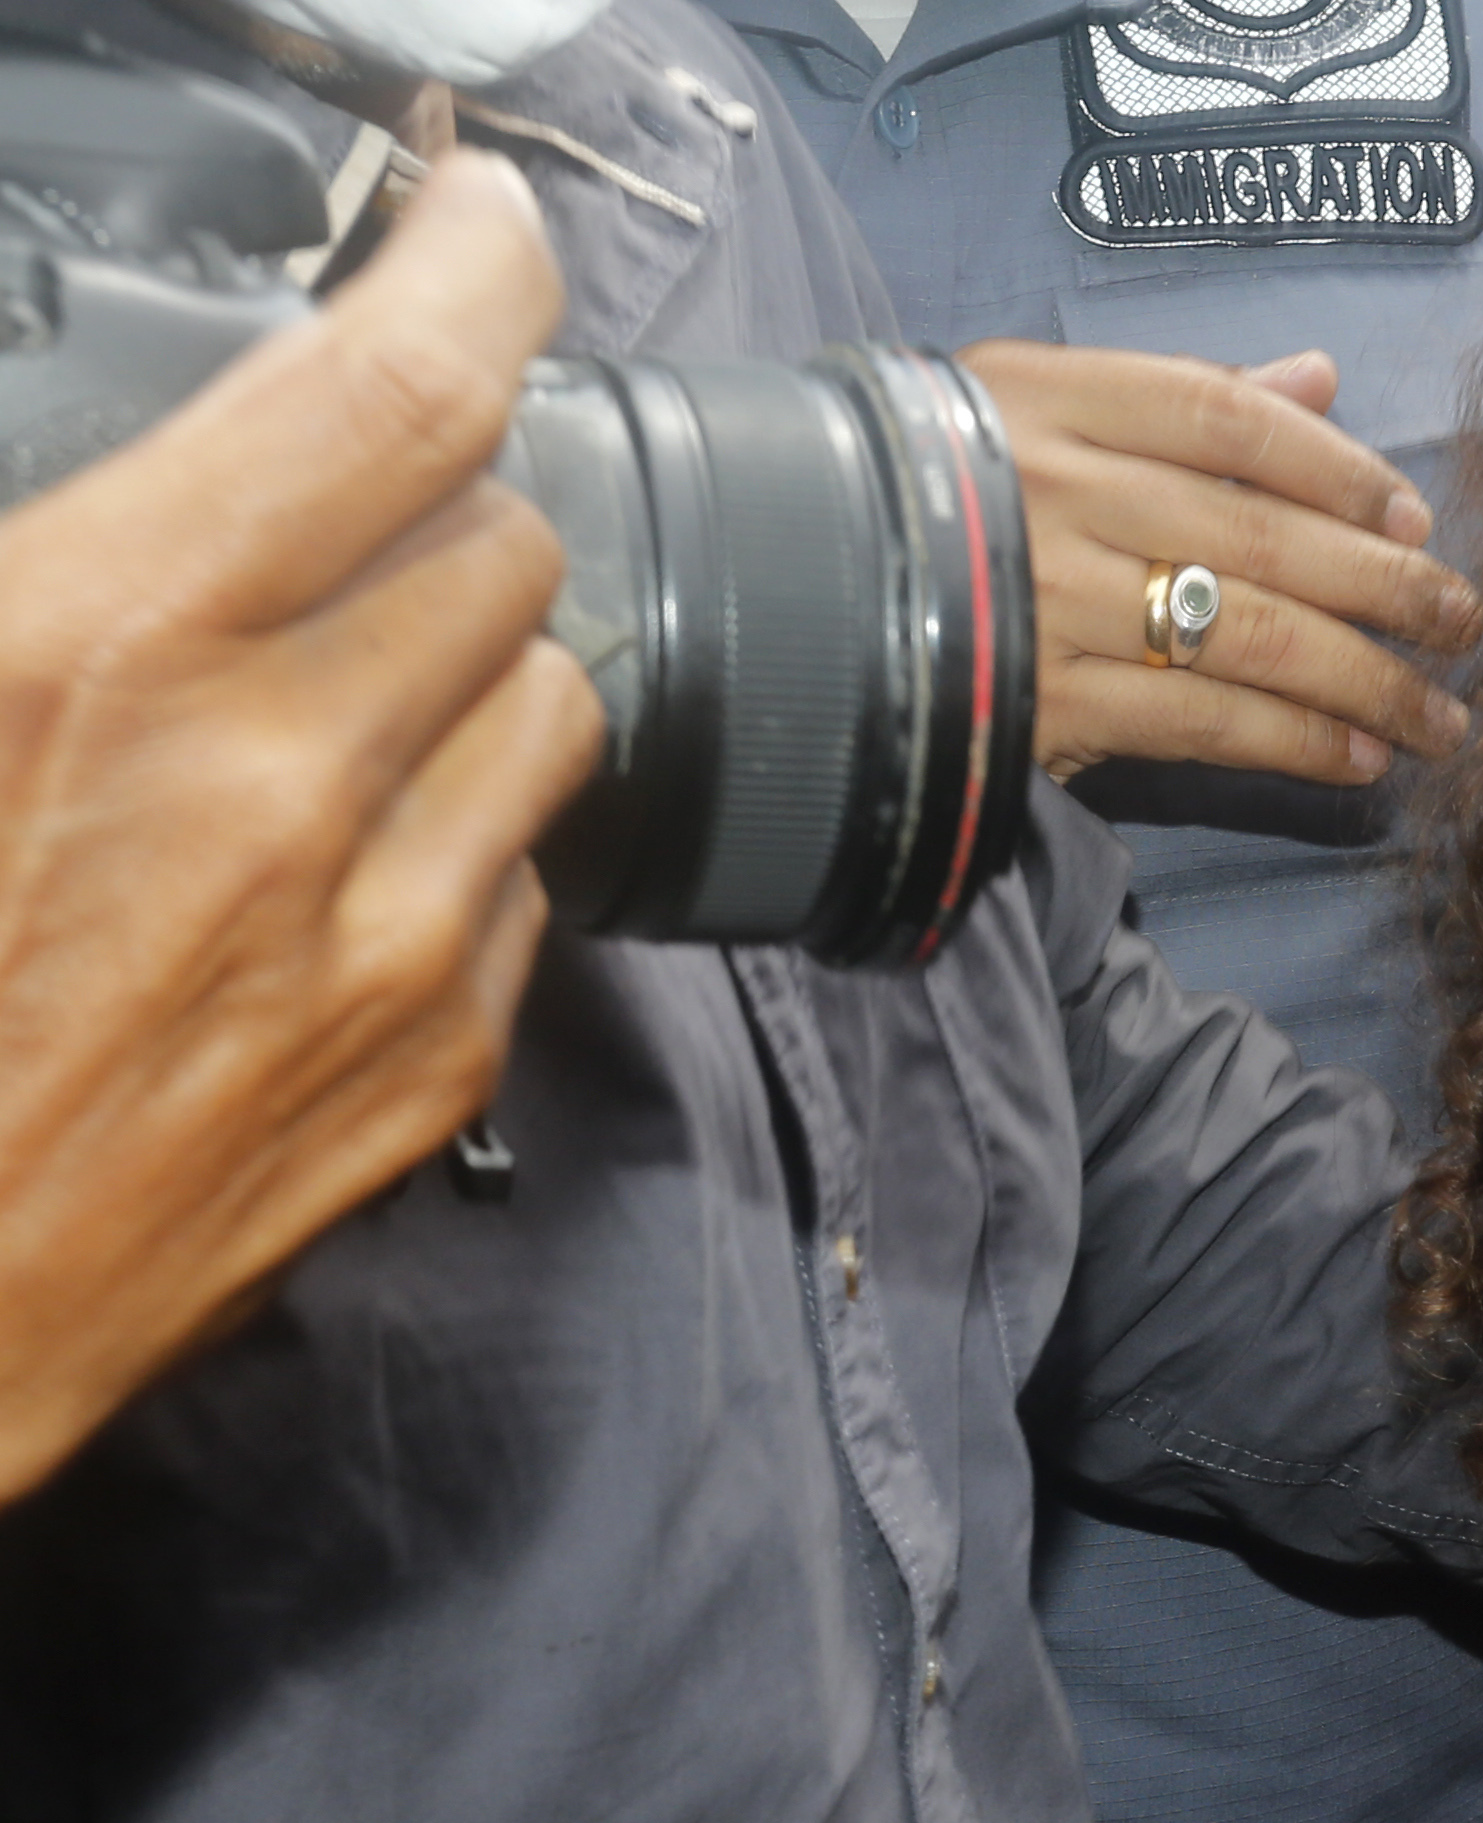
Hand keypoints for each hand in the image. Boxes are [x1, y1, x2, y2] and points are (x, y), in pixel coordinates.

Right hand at [0, 151, 594, 1503]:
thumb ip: (61, 555)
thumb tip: (177, 469)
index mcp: (103, 646)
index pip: (395, 391)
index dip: (474, 270)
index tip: (485, 230)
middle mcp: (277, 782)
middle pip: (505, 542)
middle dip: (440, 505)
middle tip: (351, 518)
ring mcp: (379, 937)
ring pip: (552, 704)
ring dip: (475, 667)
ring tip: (349, 689)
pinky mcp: (430, 1064)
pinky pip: (524, 878)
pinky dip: (458, 835)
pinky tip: (337, 856)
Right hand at [963, 340, 1482, 788]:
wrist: (774, 588)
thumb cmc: (937, 488)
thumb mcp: (1035, 406)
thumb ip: (1186, 399)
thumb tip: (1322, 379)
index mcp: (1049, 398)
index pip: (1227, 417)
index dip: (1339, 467)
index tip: (1415, 513)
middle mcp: (1052, 491)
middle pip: (1262, 535)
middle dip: (1386, 588)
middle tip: (1464, 622)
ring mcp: (1045, 601)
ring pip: (1249, 636)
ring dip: (1368, 684)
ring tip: (1440, 716)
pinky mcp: (1040, 702)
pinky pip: (1201, 721)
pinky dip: (1296, 742)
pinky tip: (1360, 758)